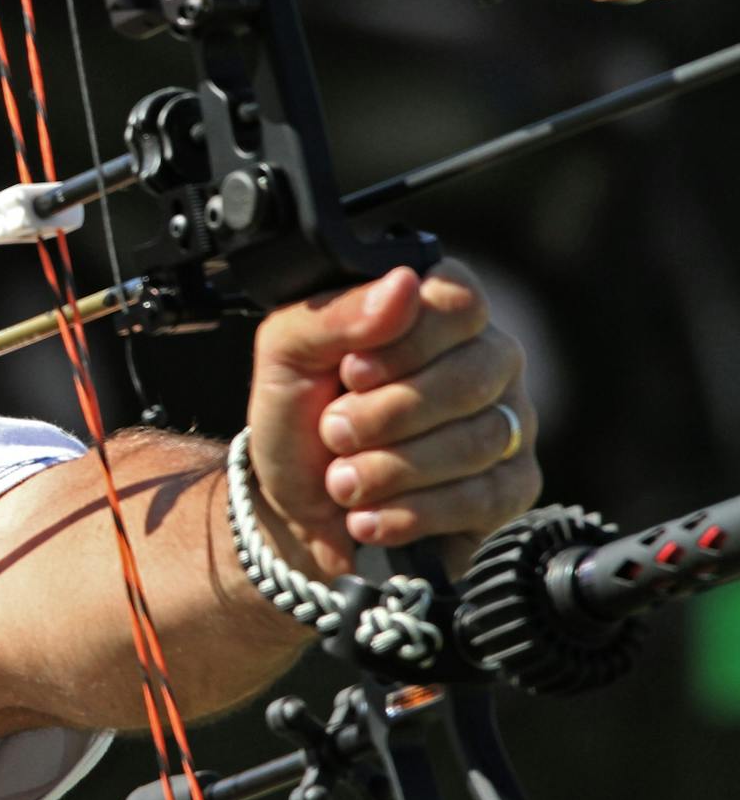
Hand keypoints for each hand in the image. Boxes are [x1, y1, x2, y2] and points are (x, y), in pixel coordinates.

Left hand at [245, 259, 538, 578]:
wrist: (294, 507)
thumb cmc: (297, 418)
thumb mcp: (286, 355)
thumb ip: (336, 314)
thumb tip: (404, 282)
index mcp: (436, 312)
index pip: (459, 302)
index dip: (404, 343)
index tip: (350, 373)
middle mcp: (487, 359)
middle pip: (470, 377)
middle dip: (384, 416)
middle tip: (333, 433)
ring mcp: (509, 423)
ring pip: (475, 442)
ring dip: (389, 469)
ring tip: (341, 480)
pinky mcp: (513, 488)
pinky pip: (482, 498)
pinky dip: (410, 513)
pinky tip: (367, 517)